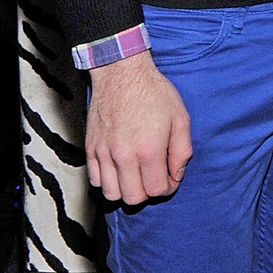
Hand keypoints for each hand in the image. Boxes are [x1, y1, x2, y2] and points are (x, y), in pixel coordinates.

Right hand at [86, 50, 191, 205]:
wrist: (122, 74)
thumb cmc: (155, 93)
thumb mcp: (181, 119)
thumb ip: (182, 152)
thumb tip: (176, 175)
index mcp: (148, 149)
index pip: (156, 190)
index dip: (168, 188)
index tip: (171, 178)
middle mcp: (123, 156)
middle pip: (133, 198)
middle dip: (148, 193)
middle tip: (155, 177)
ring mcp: (103, 153)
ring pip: (111, 194)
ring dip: (126, 190)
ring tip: (137, 175)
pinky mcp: (90, 148)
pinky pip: (94, 180)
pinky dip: (107, 181)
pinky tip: (120, 169)